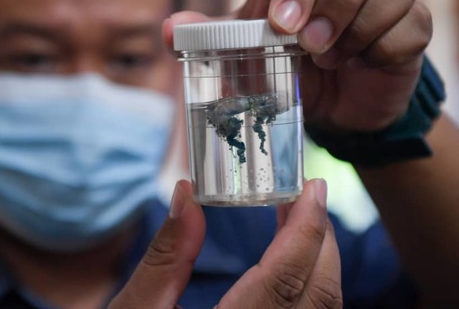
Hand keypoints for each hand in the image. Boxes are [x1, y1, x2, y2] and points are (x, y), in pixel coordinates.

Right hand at [108, 179, 341, 307]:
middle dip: (321, 241)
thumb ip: (166, 255)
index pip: (283, 281)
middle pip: (318, 298)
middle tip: (308, 197)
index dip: (305, 230)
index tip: (312, 189)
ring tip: (301, 222)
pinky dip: (308, 288)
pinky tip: (291, 265)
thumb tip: (186, 194)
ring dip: (319, 264)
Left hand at [165, 0, 431, 133]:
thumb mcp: (243, 53)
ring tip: (331, 58)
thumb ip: (212, 36)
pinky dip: (385, 49)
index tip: (282, 26)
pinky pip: (413, 25)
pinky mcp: (412, 25)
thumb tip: (172, 27)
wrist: (328, 103)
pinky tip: (361, 64)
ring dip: (362, 25)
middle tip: (312, 44)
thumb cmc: (284, 66)